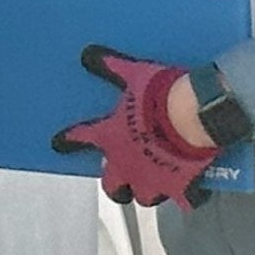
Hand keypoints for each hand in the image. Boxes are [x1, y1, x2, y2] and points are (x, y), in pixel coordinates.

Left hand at [50, 45, 216, 207]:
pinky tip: (194, 192)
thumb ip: (111, 67)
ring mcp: (153, 181)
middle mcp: (126, 166)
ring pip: (144, 197)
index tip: (58, 143)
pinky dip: (191, 196)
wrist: (195, 113)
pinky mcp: (181, 188)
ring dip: (148, 190)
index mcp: (112, 138)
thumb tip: (87, 54)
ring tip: (156, 183)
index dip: (69, 140)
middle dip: (116, 184)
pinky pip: (187, 200)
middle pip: (112, 186)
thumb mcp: (134, 74)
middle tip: (121, 180)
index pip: (81, 138)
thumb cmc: (161, 95)